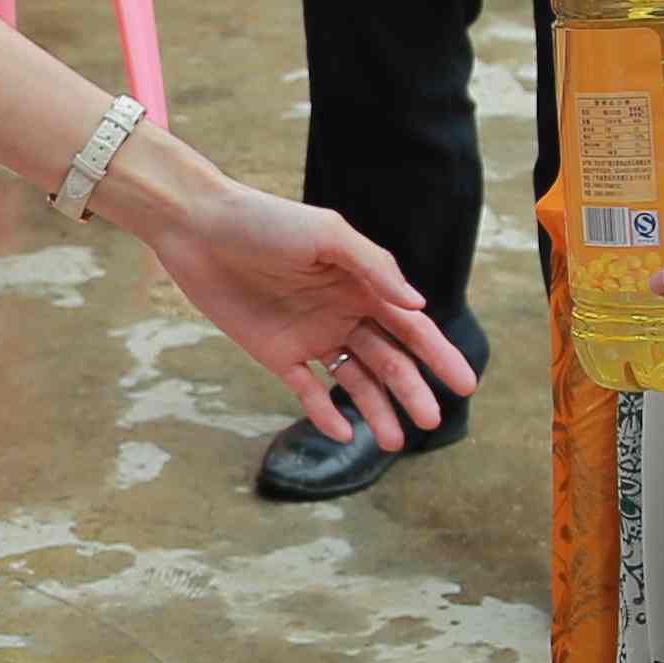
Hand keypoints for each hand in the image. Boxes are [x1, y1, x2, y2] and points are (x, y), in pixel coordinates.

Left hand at [135, 175, 475, 451]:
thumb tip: (418, 305)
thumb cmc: (265, 222)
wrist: (199, 230)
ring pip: (355, 380)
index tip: (465, 384)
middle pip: (388, 359)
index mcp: (362, 284)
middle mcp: (343, 312)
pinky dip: (325, 412)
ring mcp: (311, 335)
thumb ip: (374, 268)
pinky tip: (343, 433)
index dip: (439, 355)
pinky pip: (307, 389)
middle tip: (431, 420)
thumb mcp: (327, 235)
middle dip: (412, 390)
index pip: (411, 326)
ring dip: (376, 409)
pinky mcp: (275, 353)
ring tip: (395, 440)